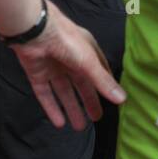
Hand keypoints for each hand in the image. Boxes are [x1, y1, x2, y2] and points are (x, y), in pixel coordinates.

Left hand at [12, 0, 125, 129]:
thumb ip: (102, 82)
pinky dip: (52, 108)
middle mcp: (70, 60)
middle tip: (96, 118)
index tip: (113, 101)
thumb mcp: (89, 62)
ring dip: (71, 108)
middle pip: (81, 85)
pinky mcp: (37, 74)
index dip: (105, 85)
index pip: (99, 71)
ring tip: (79, 127)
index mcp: (86, 51)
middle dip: (89, 101)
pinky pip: (45, 94)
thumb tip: (122, 99)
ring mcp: (53, 67)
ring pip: (64, 92)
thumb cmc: (67, 41)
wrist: (34, 31)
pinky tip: (59, 123)